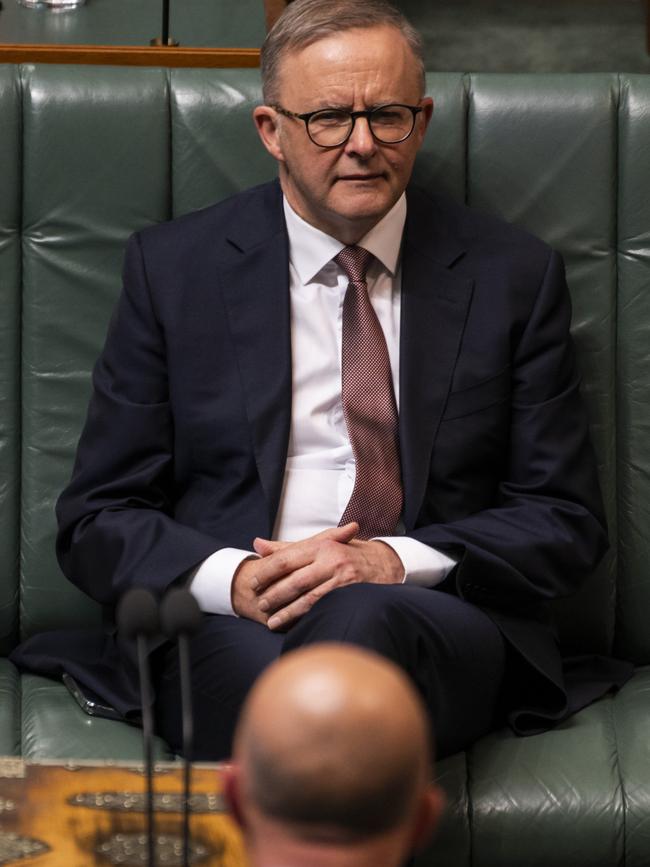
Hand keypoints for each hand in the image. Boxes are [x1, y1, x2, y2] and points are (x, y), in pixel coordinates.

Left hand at [252, 524, 404, 630]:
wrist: (386, 563)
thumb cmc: (346, 554)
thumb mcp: (320, 545)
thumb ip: (288, 547)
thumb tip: (257, 544)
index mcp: (321, 545)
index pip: (287, 558)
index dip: (267, 572)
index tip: (252, 582)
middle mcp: (332, 559)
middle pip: (296, 580)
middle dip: (275, 594)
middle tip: (260, 604)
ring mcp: (343, 578)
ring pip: (309, 598)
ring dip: (288, 611)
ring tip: (271, 621)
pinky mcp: (352, 593)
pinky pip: (325, 607)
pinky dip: (308, 616)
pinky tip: (295, 624)